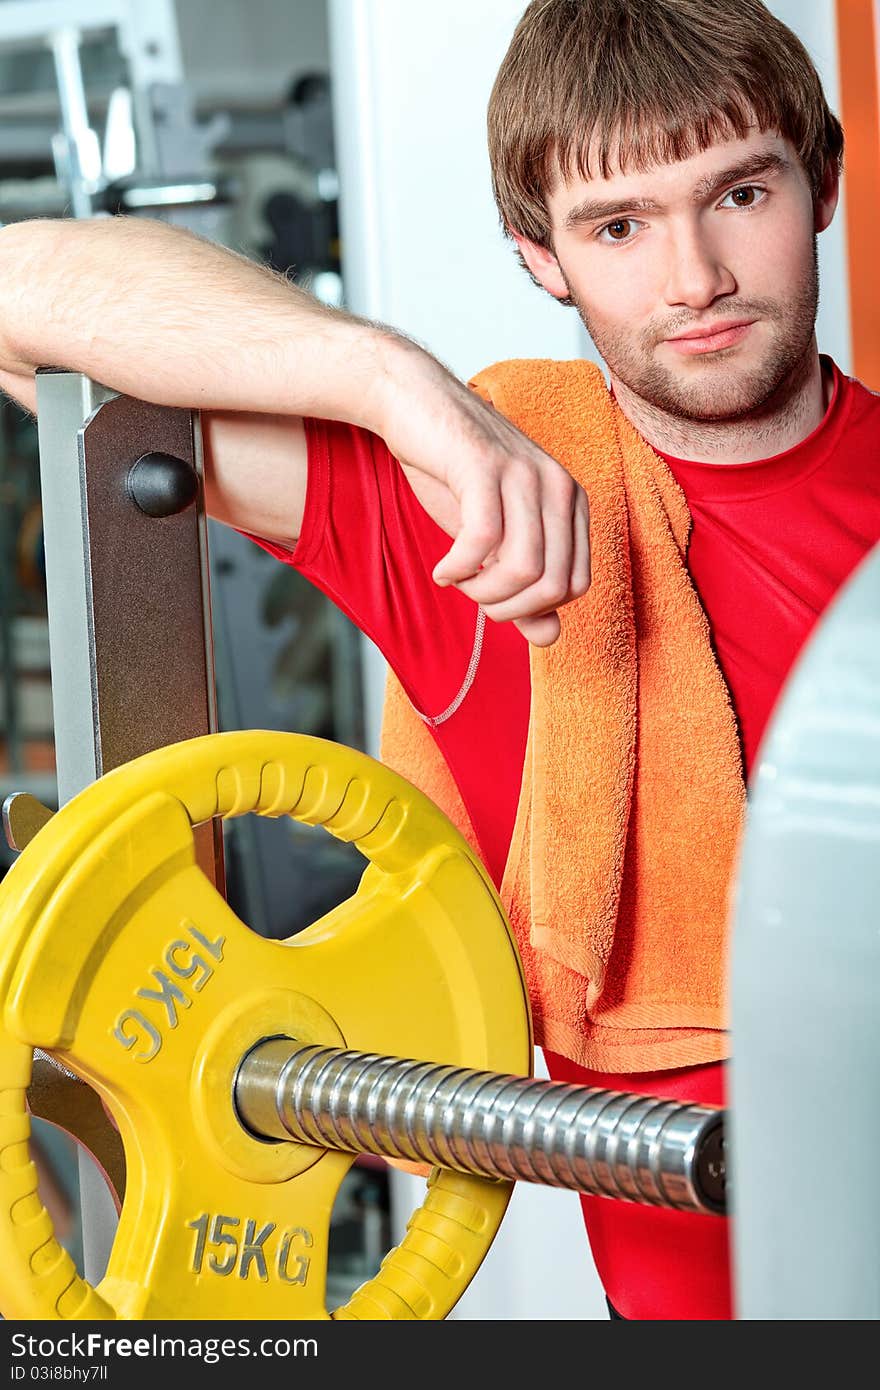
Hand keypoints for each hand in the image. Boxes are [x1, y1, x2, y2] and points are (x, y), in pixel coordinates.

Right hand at [378, 340, 590, 646]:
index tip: (493, 596)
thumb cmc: (455, 473)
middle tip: (471, 594)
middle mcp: (558, 486)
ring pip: (525, 569)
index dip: (532, 607)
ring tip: (457, 580)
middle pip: (553, 585)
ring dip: (482, 591)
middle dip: (507, 607)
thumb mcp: (495, 537)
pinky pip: (484, 541)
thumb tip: (550, 637)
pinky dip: (459, 569)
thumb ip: (526, 587)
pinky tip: (443, 568)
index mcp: (570, 502)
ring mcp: (524, 474)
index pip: (575, 585)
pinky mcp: (484, 467)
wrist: (414, 405)